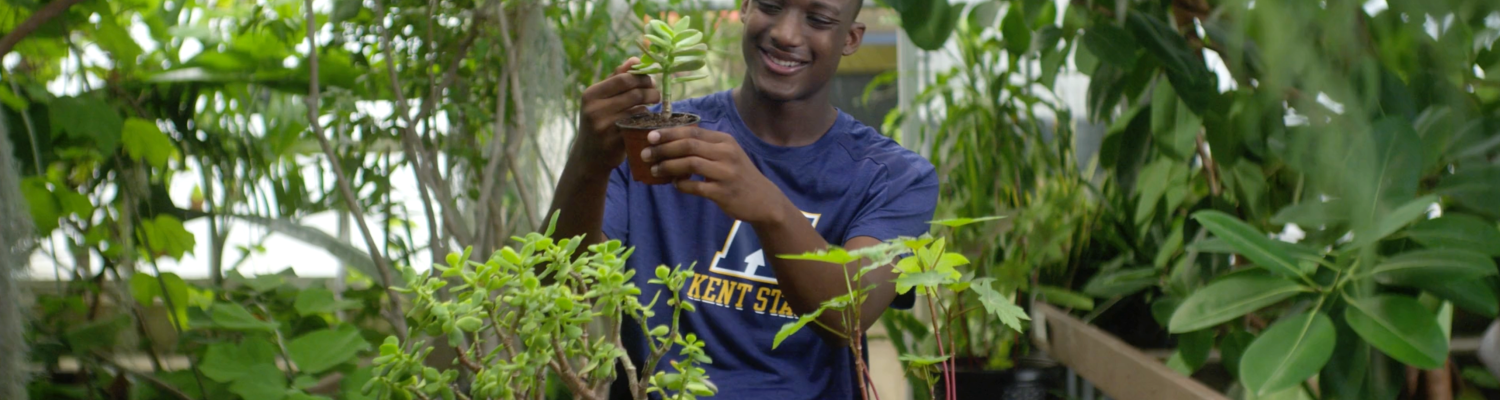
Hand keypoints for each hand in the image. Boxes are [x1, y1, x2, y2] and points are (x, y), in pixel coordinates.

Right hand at [576, 57, 660, 171]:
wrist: (588, 156)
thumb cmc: (598, 120)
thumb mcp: (601, 99)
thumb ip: (617, 77)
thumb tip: (636, 59)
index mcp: (591, 94)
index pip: (624, 79)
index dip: (642, 78)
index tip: (650, 81)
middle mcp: (595, 110)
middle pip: (634, 93)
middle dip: (651, 91)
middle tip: (656, 94)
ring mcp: (604, 128)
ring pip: (639, 110)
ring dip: (649, 107)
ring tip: (650, 107)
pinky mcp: (615, 143)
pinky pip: (639, 127)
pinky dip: (646, 122)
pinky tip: (646, 121)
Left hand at [641, 126, 793, 225]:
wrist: (763, 200)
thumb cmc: (739, 175)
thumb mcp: (727, 154)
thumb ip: (704, 147)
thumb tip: (670, 143)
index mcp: (724, 141)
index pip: (692, 132)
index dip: (669, 133)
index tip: (650, 136)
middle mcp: (726, 153)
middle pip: (688, 145)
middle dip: (663, 148)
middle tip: (646, 154)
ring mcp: (726, 173)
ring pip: (690, 164)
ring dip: (668, 166)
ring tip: (654, 170)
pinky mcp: (723, 192)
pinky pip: (696, 187)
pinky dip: (682, 185)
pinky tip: (675, 184)